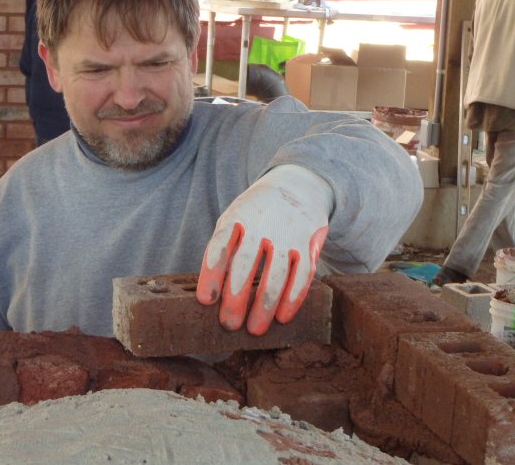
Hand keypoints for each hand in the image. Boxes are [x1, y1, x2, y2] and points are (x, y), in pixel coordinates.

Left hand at [196, 165, 332, 334]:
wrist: (296, 184)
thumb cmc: (254, 213)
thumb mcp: (233, 219)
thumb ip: (223, 249)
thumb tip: (210, 295)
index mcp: (236, 218)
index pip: (219, 247)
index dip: (211, 274)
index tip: (206, 301)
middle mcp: (261, 225)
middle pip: (246, 265)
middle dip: (236, 298)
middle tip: (228, 324)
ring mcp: (287, 233)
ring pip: (276, 274)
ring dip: (264, 306)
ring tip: (255, 330)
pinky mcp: (308, 242)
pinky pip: (303, 274)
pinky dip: (293, 298)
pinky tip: (283, 317)